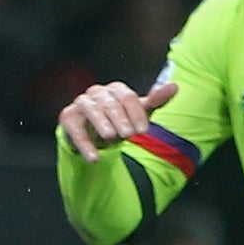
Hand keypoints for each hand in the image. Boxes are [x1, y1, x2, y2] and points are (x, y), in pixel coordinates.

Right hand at [59, 80, 177, 160]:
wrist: (96, 136)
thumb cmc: (120, 122)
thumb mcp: (140, 114)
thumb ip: (156, 101)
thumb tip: (175, 86)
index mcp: (116, 89)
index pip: (127, 97)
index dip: (136, 113)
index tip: (144, 130)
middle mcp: (97, 92)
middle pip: (110, 103)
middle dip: (120, 119)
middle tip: (129, 135)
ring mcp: (81, 103)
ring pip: (91, 110)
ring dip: (101, 124)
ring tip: (111, 137)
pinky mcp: (68, 117)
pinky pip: (75, 129)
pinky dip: (84, 145)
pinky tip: (94, 158)